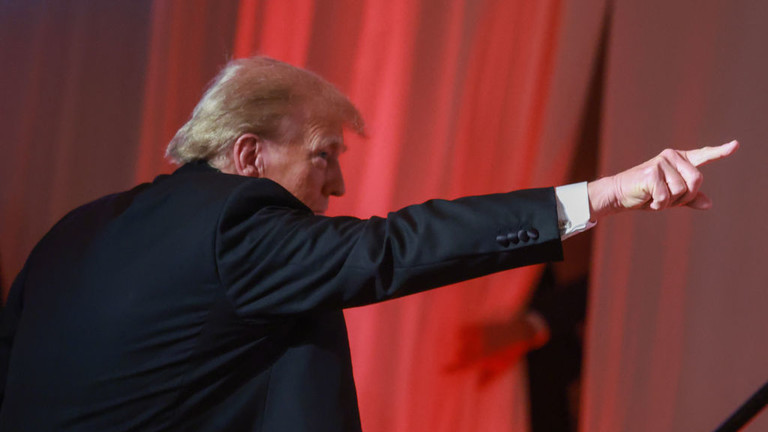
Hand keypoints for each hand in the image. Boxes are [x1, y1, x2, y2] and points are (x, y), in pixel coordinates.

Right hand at [445, 312, 549, 386]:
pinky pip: (464, 328)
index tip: (442, 371)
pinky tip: (461, 334)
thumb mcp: (501, 368)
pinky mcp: (480, 325)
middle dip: (459, 355)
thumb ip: (488, 379)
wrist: (519, 332)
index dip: (452, 368)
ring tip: (464, 345)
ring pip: (460, 339)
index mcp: (484, 358)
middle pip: (459, 352)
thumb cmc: (511, 353)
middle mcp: (480, 346)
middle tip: (464, 358)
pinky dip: (461, 332)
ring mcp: (479, 334)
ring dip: (460, 343)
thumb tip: (477, 389)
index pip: (464, 365)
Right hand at [588, 140, 738, 219]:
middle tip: (666, 198)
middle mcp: (671, 156)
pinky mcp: (652, 172)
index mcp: (679, 160)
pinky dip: (658, 204)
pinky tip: (648, 199)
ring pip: (682, 190)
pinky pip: (666, 196)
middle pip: (697, 180)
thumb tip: (709, 204)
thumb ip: (690, 198)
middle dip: (685, 196)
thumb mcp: (671, 197)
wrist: (619, 195)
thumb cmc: (645, 195)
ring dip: (669, 201)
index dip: (721, 152)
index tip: (736, 145)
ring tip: (654, 197)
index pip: (704, 155)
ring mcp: (661, 162)